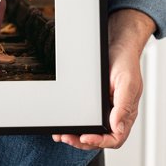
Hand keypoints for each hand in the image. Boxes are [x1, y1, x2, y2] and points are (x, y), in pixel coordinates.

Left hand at [52, 9, 155, 149]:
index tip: (85, 137)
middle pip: (98, 136)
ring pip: (89, 128)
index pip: (114, 137)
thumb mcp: (127, 84)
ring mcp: (102, 108)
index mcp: (125, 113)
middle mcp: (113, 113)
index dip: (99, 141)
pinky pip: (83, 115)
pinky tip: (63, 122)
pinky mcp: (92, 101)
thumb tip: (116, 126)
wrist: (116, 47)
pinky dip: (73, 121)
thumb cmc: (125, 64)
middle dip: (81, 140)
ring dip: (75, 134)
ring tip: (61, 133)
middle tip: (65, 136)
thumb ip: (124, 107)